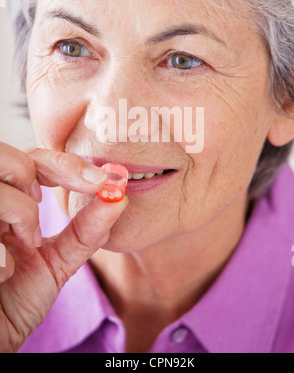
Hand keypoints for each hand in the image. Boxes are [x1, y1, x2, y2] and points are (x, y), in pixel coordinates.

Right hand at [0, 143, 127, 352]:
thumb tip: (119, 198)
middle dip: (56, 167)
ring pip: (1, 171)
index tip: (102, 180)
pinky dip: (12, 216)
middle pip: (13, 155)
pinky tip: (11, 251)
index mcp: (6, 204)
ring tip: (30, 238)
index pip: (32, 161)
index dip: (66, 162)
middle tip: (87, 186)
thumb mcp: (57, 263)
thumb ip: (86, 232)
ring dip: (24, 205)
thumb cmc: (14, 302)